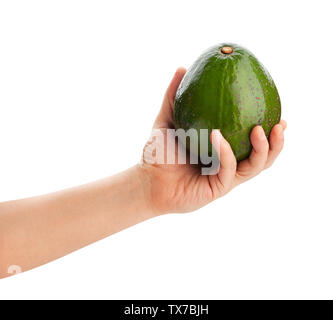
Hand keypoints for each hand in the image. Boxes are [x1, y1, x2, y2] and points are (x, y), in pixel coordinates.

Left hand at [139, 68, 286, 214]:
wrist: (146, 181)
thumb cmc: (158, 153)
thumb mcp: (167, 120)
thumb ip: (174, 96)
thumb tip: (182, 67)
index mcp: (223, 151)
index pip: (251, 141)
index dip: (268, 129)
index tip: (276, 110)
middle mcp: (227, 164)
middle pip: (262, 157)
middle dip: (276, 143)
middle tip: (281, 123)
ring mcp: (223, 178)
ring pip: (254, 167)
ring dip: (263, 149)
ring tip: (262, 129)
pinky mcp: (216, 189)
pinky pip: (228, 170)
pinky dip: (226, 152)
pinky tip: (217, 135)